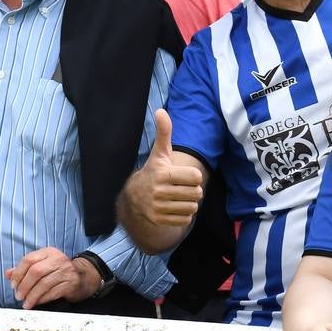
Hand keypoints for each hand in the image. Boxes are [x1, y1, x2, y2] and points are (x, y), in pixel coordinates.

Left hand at [5, 247, 99, 308]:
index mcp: (48, 252)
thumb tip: (8, 274)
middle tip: (18, 296)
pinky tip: (37, 302)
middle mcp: (58, 259)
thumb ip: (24, 269)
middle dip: (24, 286)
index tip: (13, 285)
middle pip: (36, 271)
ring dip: (32, 295)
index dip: (18, 273)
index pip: (29, 260)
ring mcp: (66, 271)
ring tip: (26, 303)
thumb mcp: (42, 265)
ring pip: (44, 284)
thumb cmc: (57, 271)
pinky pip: (53, 292)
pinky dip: (42, 299)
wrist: (82, 277)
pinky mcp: (71, 283)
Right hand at [128, 109, 203, 228]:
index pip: (196, 176)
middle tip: (183, 187)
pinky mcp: (159, 220)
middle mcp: (159, 192)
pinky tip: (174, 207)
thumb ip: (164, 133)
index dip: (194, 176)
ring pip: (192, 207)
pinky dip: (184, 215)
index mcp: (162, 174)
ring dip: (189, 203)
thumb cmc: (154, 171)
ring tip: (179, 197)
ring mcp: (158, 208)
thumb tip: (160, 110)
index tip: (184, 175)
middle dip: (193, 190)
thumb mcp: (160, 153)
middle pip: (196, 193)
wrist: (134, 197)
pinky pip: (186, 219)